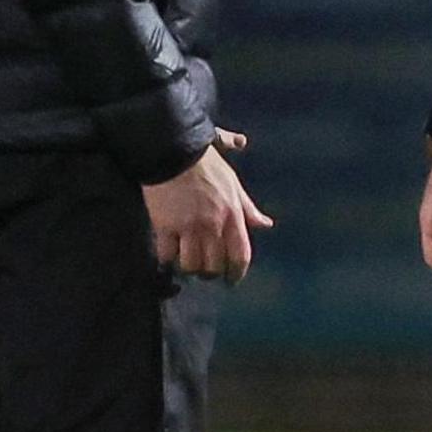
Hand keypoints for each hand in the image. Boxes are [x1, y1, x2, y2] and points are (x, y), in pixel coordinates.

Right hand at [143, 144, 274, 282]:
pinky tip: (167, 256)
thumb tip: (266, 224)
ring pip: (190, 265)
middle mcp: (213, 225)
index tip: (232, 280)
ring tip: (186, 264)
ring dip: (189, 268)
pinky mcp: (165, 226)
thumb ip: (248, 208)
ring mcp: (188, 227)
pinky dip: (167, 259)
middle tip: (206, 272)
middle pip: (214, 265)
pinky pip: (166, 255)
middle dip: (211, 273)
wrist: (175, 151)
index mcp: (233, 215)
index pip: (240, 254)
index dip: (237, 272)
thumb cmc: (207, 164)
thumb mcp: (234, 184)